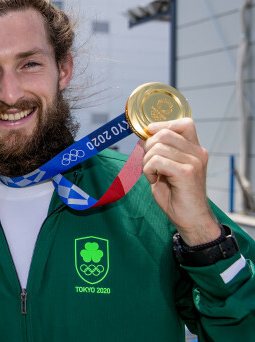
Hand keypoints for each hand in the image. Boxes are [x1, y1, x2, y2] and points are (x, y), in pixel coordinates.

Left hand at [142, 118, 220, 245]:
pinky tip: (154, 180)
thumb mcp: (166, 168)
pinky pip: (157, 161)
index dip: (163, 125)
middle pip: (164, 133)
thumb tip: (144, 135)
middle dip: (148, 146)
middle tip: (150, 164)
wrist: (191, 219)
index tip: (150, 135)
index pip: (184, 123)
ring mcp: (193, 162)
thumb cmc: (177, 195)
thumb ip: (160, 151)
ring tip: (153, 175)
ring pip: (158, 147)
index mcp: (195, 149)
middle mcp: (197, 152)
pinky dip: (148, 170)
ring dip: (147, 161)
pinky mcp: (186, 172)